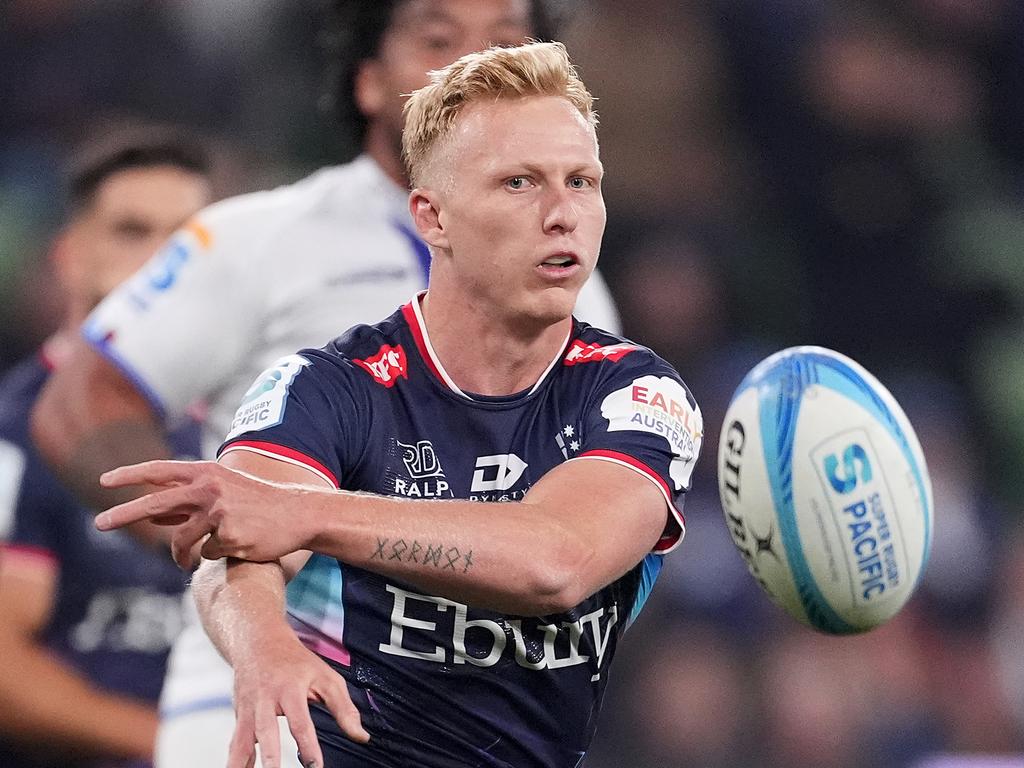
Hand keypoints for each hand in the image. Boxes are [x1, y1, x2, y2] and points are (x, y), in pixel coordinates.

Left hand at [94, 460, 313, 568]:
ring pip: (180, 541)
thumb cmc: (259, 503)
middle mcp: (209, 489)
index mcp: (207, 473)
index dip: (131, 475)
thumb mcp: (224, 492)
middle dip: (124, 514)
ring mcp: (218, 513)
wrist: (299, 514)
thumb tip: (153, 516)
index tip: (105, 480)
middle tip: (99, 523)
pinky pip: (206, 552)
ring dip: (179, 556)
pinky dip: (213, 554)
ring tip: (184, 564)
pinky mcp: (229, 536)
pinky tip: (234, 547)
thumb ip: (189, 502)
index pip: (160, 471)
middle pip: (155, 504)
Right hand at [230, 631, 368, 767]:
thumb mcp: (326, 677)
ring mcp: (248, 708)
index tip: (315, 766)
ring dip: (242, 762)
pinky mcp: (239, 716)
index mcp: (290, 689)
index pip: (300, 723)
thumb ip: (344, 708)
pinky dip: (236, 761)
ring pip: (242, 740)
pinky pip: (235, 743)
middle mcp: (266, 699)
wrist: (259, 642)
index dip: (308, 747)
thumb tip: (361, 736)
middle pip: (266, 731)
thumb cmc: (295, 662)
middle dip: (270, 757)